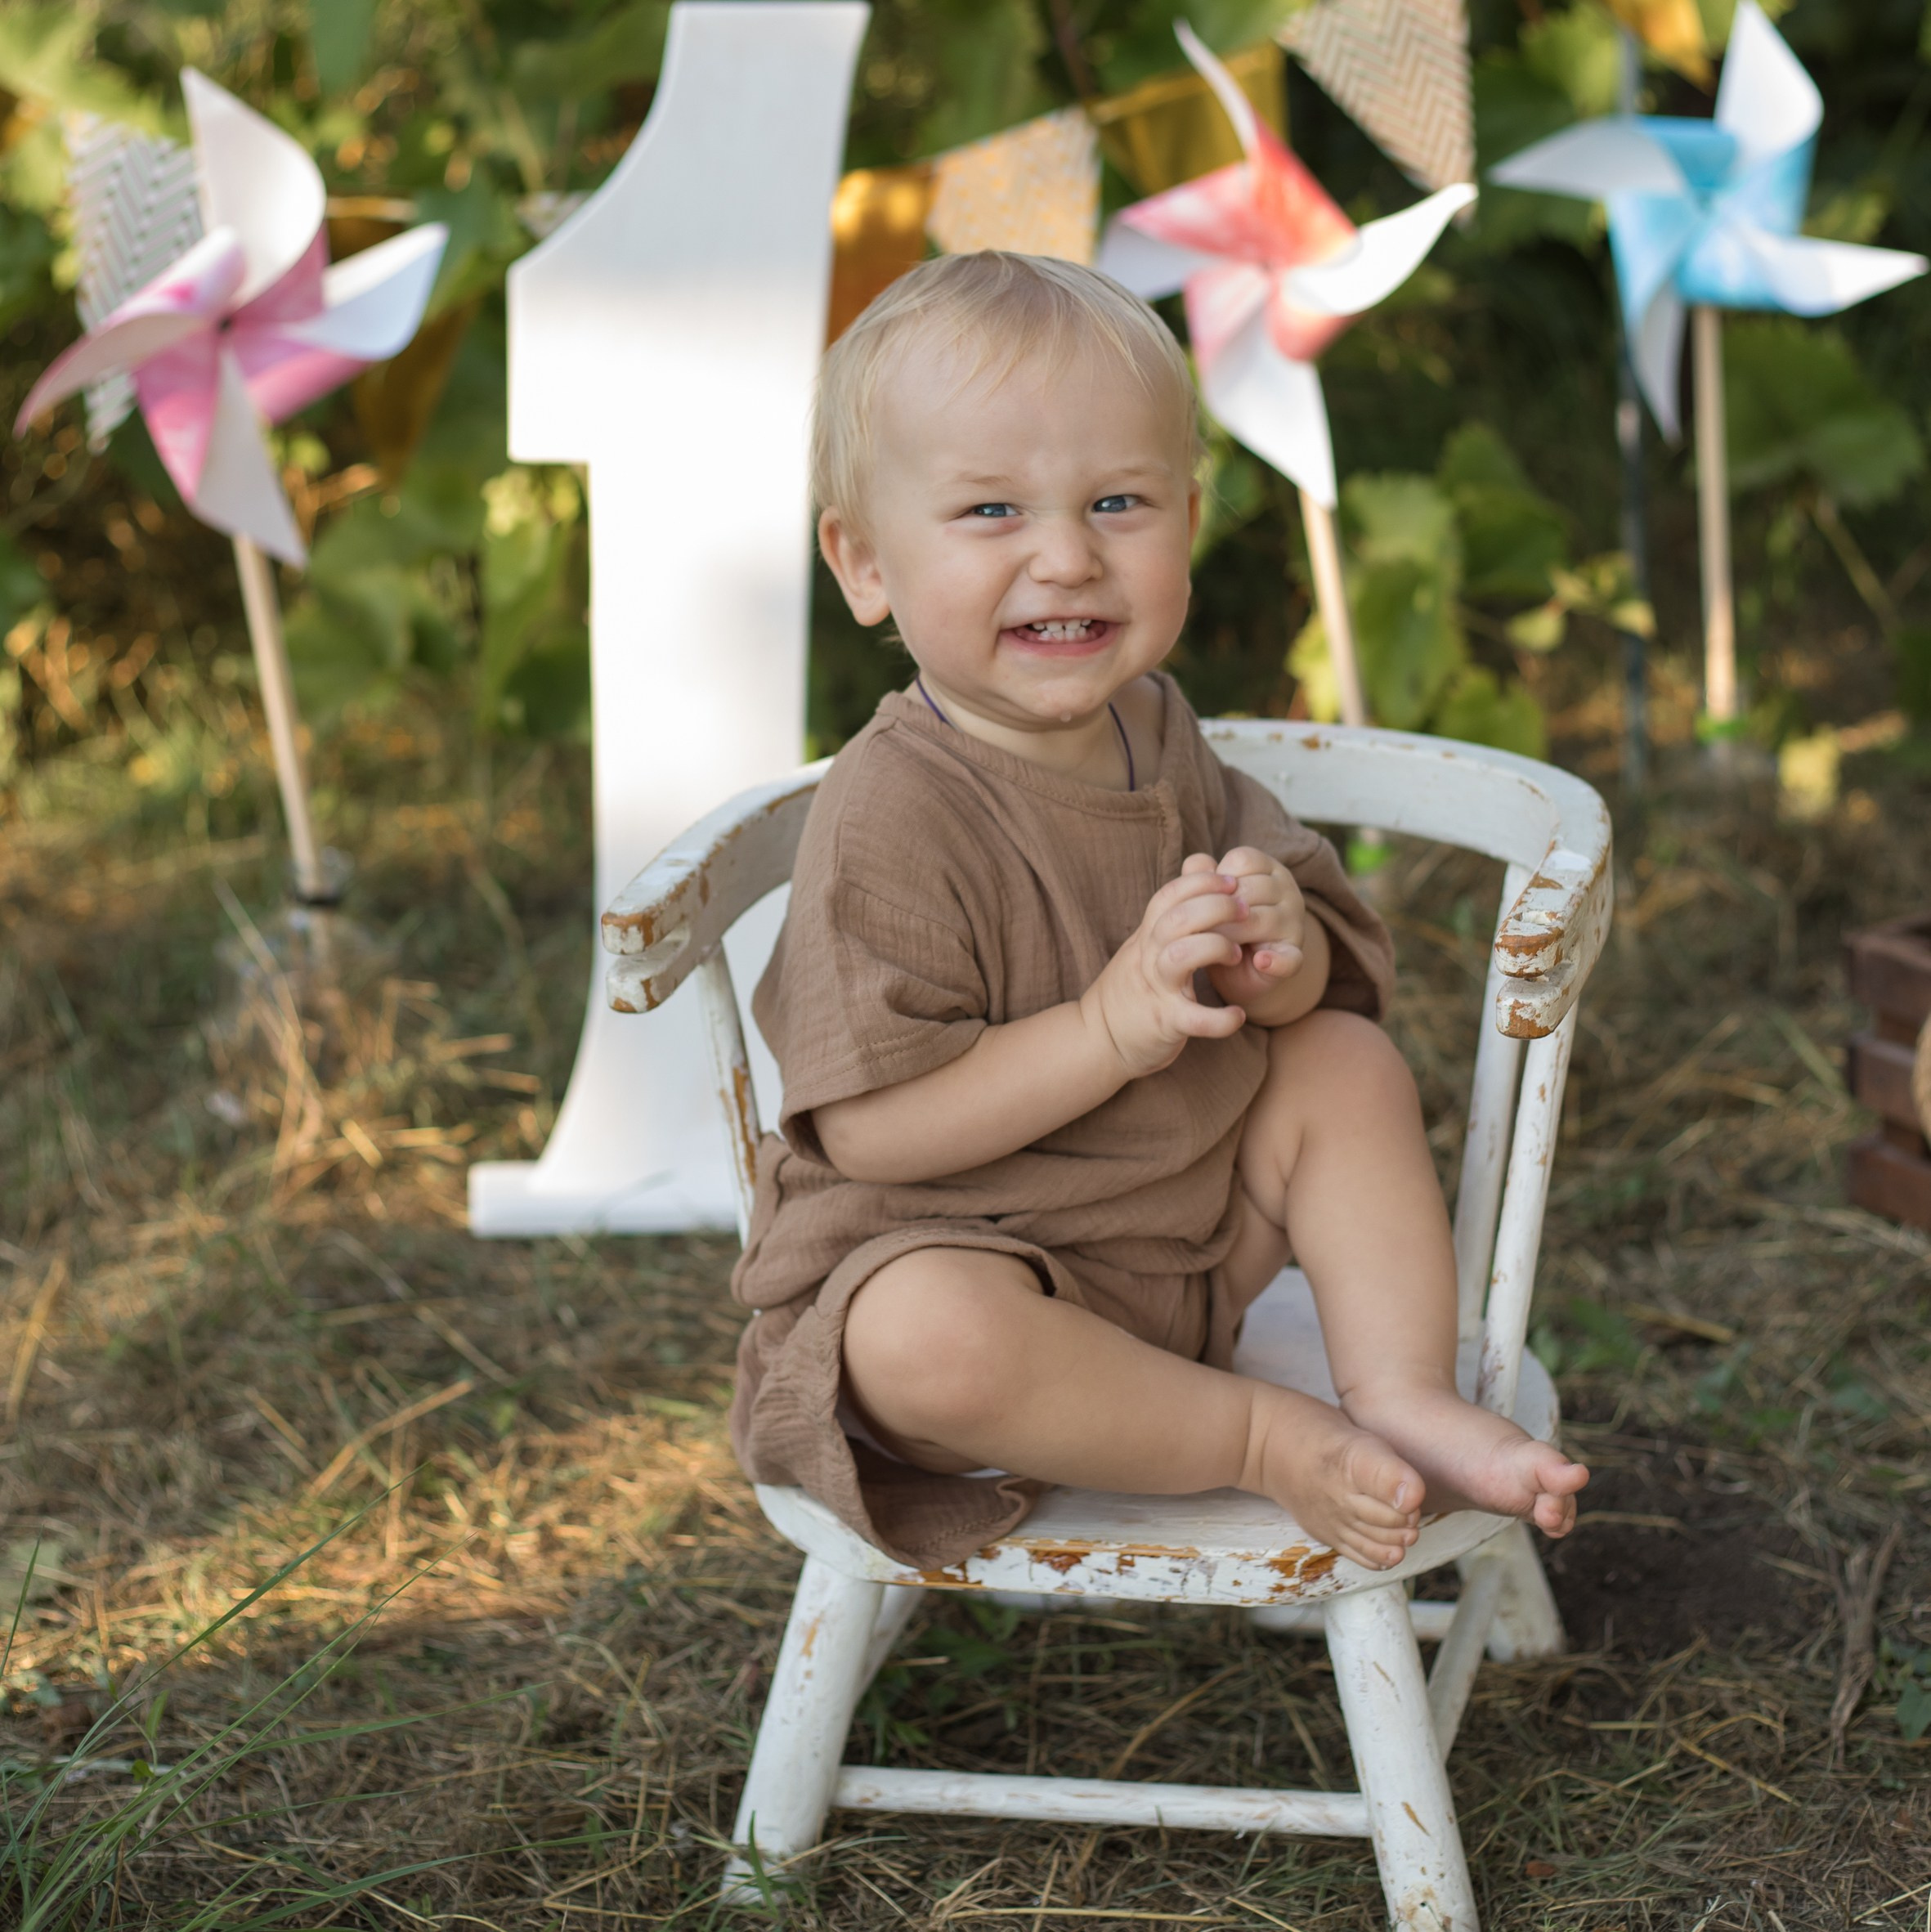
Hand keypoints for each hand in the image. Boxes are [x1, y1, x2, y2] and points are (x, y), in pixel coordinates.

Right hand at [1081, 867, 1248, 1078]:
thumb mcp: (1144, 947)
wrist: (1098, 1039)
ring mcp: (1155, 990)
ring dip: (1215, 948)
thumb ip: (1168, 916)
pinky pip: (1194, 1018)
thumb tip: (1195, 872)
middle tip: (1245, 912)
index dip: (1201, 882)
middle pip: (1178, 918)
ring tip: (1236, 955)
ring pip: (1180, 956)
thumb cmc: (1132, 990)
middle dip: (1217, 907)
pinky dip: (1220, 1018)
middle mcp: (1148, 958)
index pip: (1169, 896)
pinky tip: (1237, 1015)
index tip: (1232, 881)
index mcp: (1146, 937)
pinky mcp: (1165, 1023)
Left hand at [1199, 847, 1307, 1011]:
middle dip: (1219, 910)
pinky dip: (1277, 961)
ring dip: (1233, 935)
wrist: (1236, 969)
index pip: (1243, 859)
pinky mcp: (1294, 956)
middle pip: (1251, 889)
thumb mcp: (1208, 898)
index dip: (1217, 880)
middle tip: (1200, 928)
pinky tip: (1260, 961)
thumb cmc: (1222, 924)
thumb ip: (1199, 876)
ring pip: (1264, 920)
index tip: (1206, 899)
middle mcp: (1288, 891)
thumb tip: (1197, 865)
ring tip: (1215, 945)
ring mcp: (1294, 924)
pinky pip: (1291, 957)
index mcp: (1268, 869)